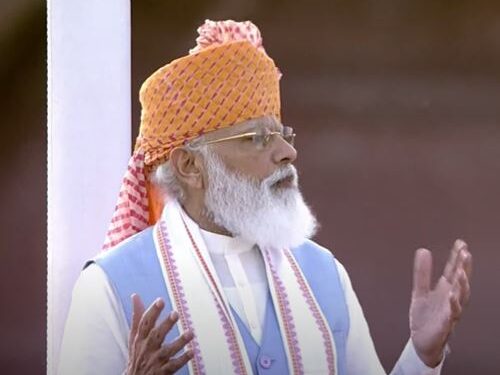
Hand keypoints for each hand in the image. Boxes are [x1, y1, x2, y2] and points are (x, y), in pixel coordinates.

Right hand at [126, 294, 193, 374]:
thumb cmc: (138, 354)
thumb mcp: (135, 336)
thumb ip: (137, 316)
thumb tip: (135, 296)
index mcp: (141, 338)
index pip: (145, 323)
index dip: (152, 311)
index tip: (160, 300)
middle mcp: (147, 348)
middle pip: (156, 335)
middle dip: (165, 325)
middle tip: (176, 314)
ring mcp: (155, 361)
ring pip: (167, 351)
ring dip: (179, 342)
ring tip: (190, 333)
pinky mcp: (162, 372)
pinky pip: (173, 365)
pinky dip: (182, 359)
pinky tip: (192, 352)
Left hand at [409, 239, 471, 366]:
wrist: (421, 342)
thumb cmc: (425, 317)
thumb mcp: (420, 290)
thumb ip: (422, 273)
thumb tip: (423, 250)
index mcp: (446, 290)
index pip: (453, 270)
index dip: (457, 257)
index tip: (461, 243)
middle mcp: (451, 300)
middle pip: (461, 282)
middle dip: (464, 268)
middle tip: (465, 253)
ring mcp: (449, 312)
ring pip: (460, 297)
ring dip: (461, 284)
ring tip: (460, 271)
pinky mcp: (444, 325)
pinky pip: (451, 315)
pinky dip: (453, 305)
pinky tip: (452, 295)